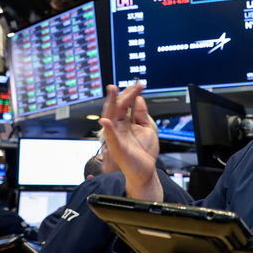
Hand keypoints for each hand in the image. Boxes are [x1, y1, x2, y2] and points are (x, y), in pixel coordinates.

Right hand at [99, 83, 161, 200]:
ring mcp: (117, 136)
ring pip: (111, 117)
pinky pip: (111, 137)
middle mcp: (119, 127)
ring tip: (113, 91)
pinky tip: (106, 121)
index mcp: (126, 123)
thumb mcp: (147, 128)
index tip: (139, 84)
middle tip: (124, 82)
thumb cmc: (144, 152)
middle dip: (121, 94)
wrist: (145, 170)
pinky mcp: (117, 147)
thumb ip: (142, 114)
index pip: (127, 104)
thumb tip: (139, 99)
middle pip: (118, 107)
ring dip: (112, 104)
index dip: (132, 93)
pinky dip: (109, 129)